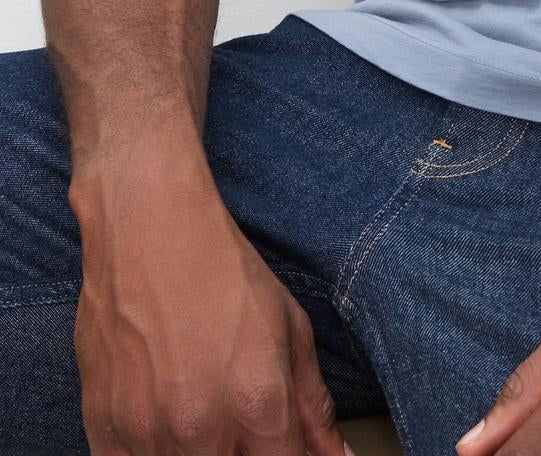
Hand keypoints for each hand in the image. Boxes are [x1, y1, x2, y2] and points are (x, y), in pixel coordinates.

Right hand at [71, 164, 345, 454]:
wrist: (149, 229)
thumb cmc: (224, 271)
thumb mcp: (290, 328)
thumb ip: (313, 406)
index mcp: (257, 403)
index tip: (286, 445)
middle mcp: (201, 429)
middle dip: (248, 452)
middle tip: (245, 422)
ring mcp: (147, 434)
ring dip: (204, 452)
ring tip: (205, 407)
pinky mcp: (104, 429)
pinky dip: (154, 454)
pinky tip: (167, 422)